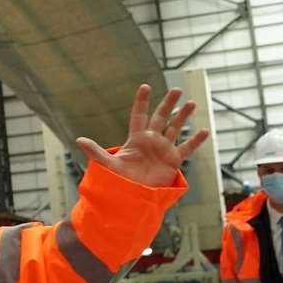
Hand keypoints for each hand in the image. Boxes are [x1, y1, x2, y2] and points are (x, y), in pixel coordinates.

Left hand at [76, 85, 210, 187]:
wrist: (133, 195)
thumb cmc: (119, 179)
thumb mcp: (108, 164)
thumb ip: (96, 151)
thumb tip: (78, 140)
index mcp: (136, 138)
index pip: (139, 115)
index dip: (142, 102)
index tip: (145, 86)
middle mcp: (151, 140)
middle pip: (161, 117)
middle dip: (168, 103)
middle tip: (177, 89)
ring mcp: (163, 149)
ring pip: (175, 128)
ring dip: (183, 116)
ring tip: (192, 103)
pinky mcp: (173, 161)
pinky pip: (186, 148)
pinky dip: (195, 141)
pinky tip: (204, 131)